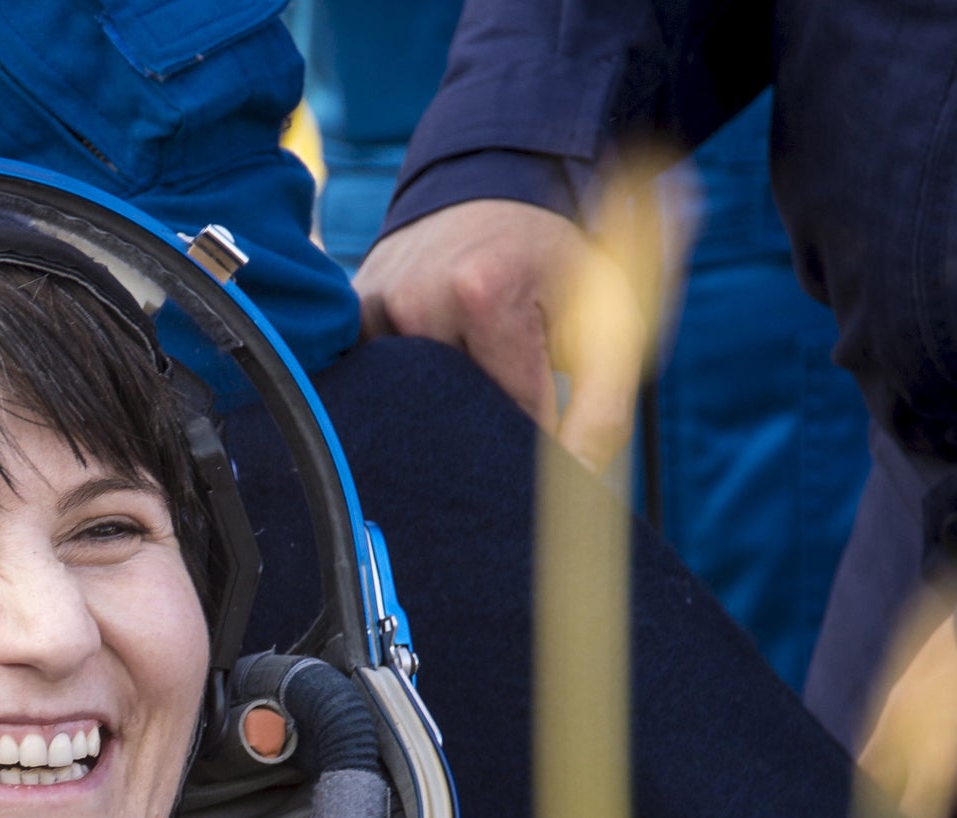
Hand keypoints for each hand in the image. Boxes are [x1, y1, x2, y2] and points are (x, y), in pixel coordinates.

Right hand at [355, 197, 651, 467]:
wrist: (492, 192)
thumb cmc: (556, 265)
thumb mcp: (606, 324)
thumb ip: (602, 412)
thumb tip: (574, 485)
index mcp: (481, 292)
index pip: (511, 415)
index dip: (536, 434)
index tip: (547, 420)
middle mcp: (413, 299)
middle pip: (453, 417)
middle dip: (485, 425)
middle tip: (508, 400)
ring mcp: (372, 309)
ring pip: (414, 409)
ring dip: (444, 408)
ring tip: (469, 377)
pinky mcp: (350, 319)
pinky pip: (379, 386)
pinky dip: (408, 392)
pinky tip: (431, 369)